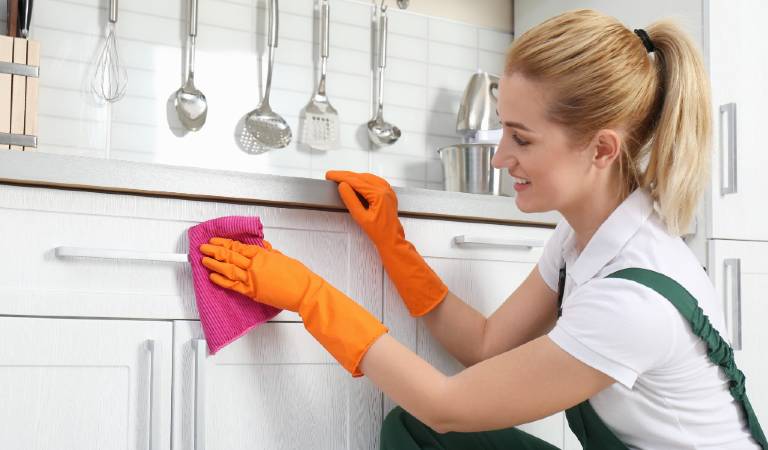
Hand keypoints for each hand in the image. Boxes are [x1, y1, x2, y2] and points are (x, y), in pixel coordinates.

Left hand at [200, 236, 387, 377]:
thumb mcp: (283, 258)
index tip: (215, 241)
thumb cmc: (298, 276)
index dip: (224, 243)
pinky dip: (221, 280)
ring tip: (203, 260)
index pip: (238, 246)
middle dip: (214, 250)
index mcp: (263, 255)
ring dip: (214, 263)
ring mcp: (253, 279)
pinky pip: (233, 285)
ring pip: (228, 269)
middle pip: (230, 255)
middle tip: (203, 247)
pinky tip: (213, 276)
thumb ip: (270, 253)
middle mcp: (255, 265)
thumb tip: (262, 248)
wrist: (305, 291)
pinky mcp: (253, 292)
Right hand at [324, 170, 402, 247]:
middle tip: (332, 176)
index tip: (330, 175)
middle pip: (361, 177)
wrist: (391, 238)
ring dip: (353, 176)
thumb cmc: (380, 232)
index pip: (356, 181)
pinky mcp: (387, 193)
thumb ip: (351, 200)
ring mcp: (388, 190)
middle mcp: (385, 190)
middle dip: (345, 175)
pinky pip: (374, 181)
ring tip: (341, 178)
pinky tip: (356, 182)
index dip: (341, 176)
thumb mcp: (360, 217)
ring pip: (367, 177)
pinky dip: (363, 179)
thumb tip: (343, 186)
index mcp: (379, 194)